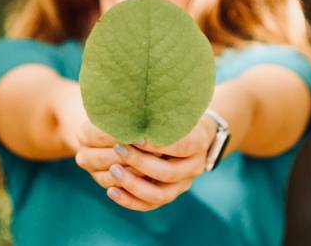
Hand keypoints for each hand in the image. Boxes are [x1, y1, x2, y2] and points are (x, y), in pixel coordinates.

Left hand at [79, 115, 216, 211]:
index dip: (156, 143)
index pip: (180, 146)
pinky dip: (130, 200)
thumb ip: (158, 112)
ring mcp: (183, 184)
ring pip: (159, 195)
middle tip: (117, 149)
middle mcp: (194, 167)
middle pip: (167, 172)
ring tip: (113, 170)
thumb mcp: (173, 108)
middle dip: (140, 162)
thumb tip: (132, 105)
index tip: (134, 136)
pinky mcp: (169, 194)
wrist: (192, 133)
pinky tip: (111, 190)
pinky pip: (149, 205)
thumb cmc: (176, 115)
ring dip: (133, 184)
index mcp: (198, 143)